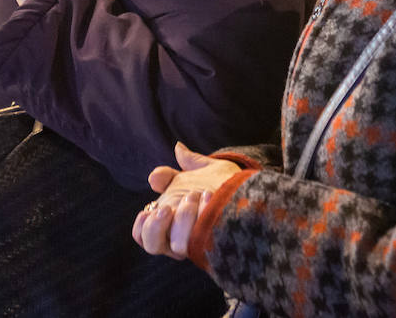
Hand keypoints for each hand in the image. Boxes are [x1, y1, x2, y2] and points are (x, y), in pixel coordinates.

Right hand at [132, 142, 241, 259]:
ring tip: (194, 197)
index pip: (142, 233)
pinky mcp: (210, 245)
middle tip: (166, 208)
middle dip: (154, 225)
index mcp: (170, 219)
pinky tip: (211, 198)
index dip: (142, 223)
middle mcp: (179, 234)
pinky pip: (197, 244)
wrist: (254, 193)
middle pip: (151, 244)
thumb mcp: (207, 170)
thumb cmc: (229, 184)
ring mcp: (195, 241)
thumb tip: (178, 148)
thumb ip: (189, 162)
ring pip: (174, 247)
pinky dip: (200, 221)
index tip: (151, 207)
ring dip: (181, 221)